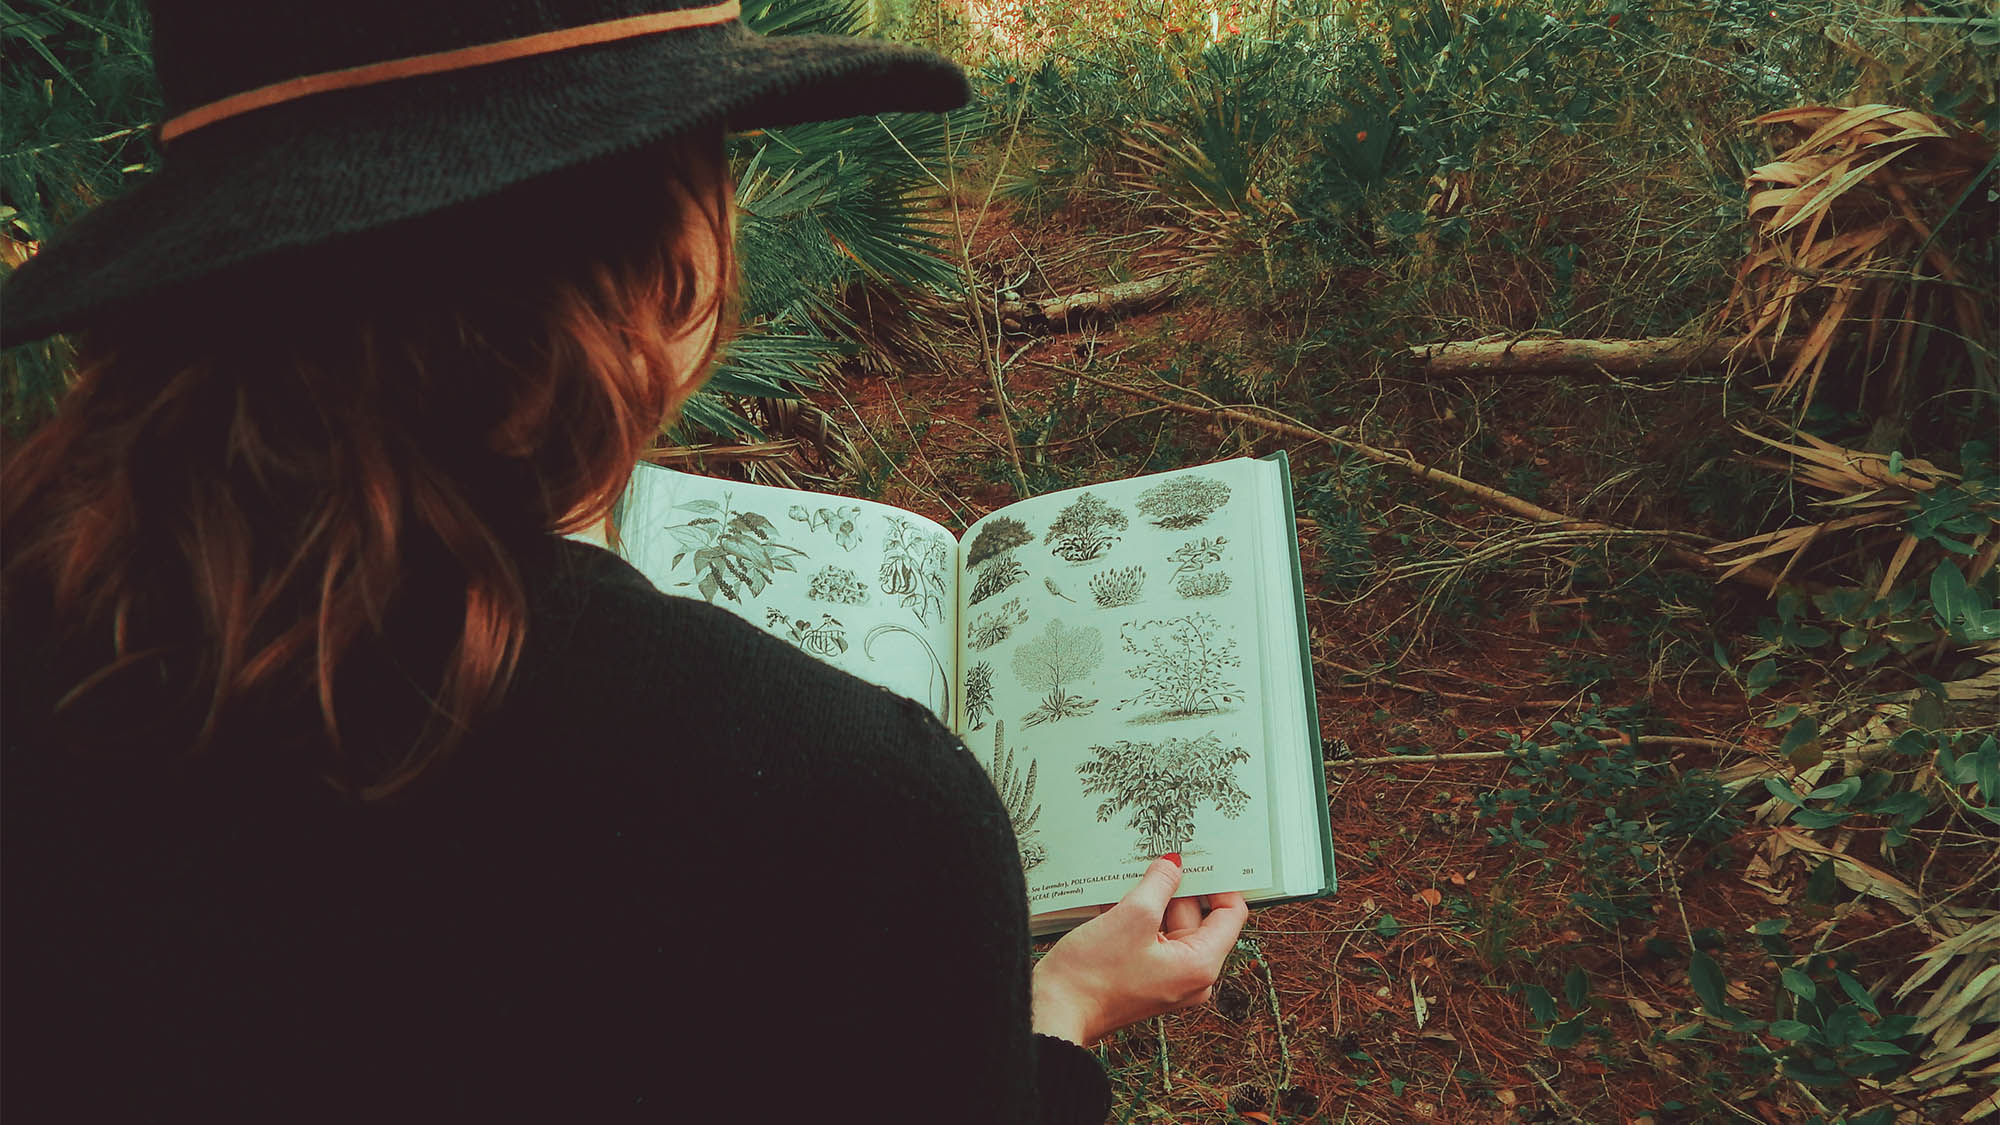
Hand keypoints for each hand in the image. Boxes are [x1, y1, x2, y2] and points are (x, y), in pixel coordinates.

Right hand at [1030, 855, 1248, 1045]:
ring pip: (1168, 924)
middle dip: (1175, 888)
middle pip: (1196, 916)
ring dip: (1149, 901)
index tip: (1200, 860)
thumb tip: (1173, 864)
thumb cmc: (1093, 976)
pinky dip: (1136, 918)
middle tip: (1156, 860)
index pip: (1230, 914)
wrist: (1055, 1010)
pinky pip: (1149, 937)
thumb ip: (1160, 883)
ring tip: (1128, 881)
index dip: (1218, 883)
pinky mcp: (1143, 975)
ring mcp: (1165, 977)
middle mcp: (1189, 975)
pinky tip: (1113, 901)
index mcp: (1199, 964)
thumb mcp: (1132, 916)